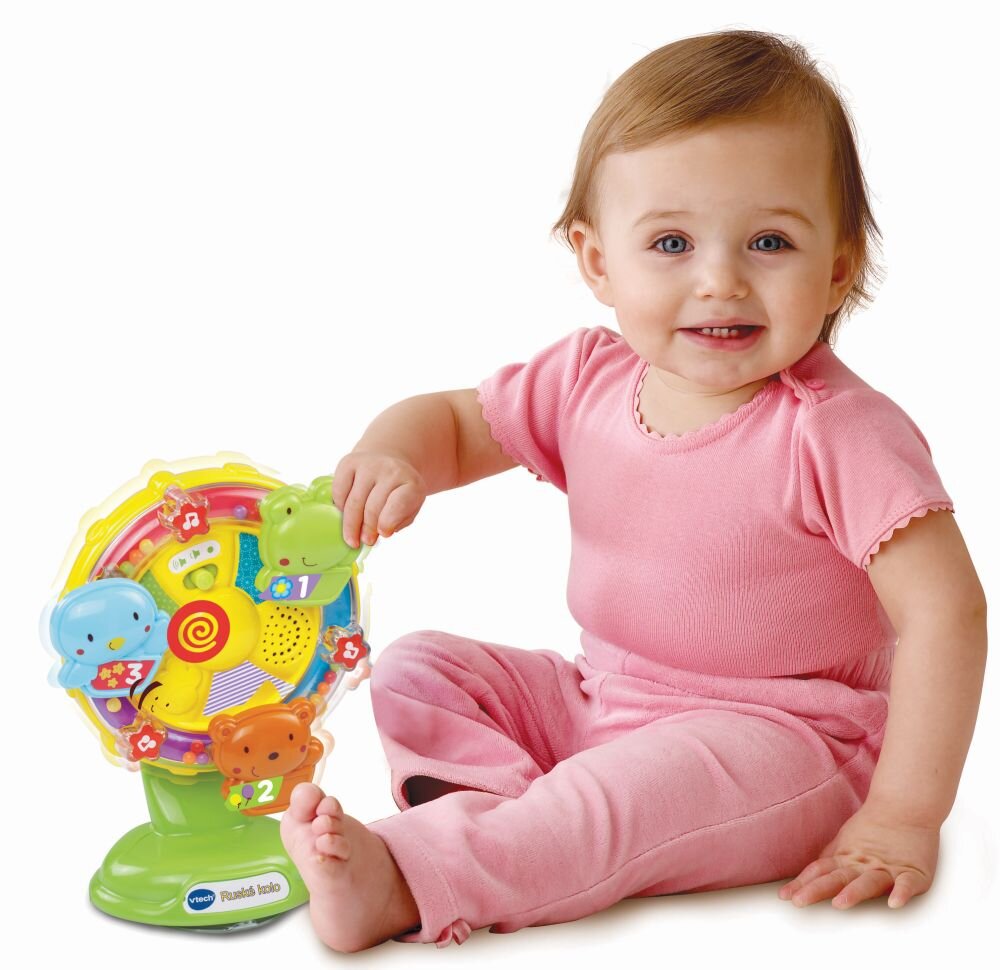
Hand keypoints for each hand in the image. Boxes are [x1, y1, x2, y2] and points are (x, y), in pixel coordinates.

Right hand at [332, 450, 427, 547]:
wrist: (390, 461)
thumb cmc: (399, 493)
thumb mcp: (410, 508)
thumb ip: (399, 521)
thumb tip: (380, 531)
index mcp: (411, 483)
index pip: (399, 504)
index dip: (389, 522)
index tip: (383, 534)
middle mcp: (391, 470)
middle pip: (373, 507)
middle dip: (367, 530)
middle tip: (365, 541)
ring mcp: (369, 464)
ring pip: (354, 502)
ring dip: (351, 525)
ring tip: (352, 539)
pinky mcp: (349, 462)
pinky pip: (339, 491)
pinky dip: (340, 507)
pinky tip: (346, 513)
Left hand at [778, 802, 938, 909]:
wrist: (906, 806)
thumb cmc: (874, 828)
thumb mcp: (845, 843)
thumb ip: (829, 861)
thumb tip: (805, 876)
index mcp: (847, 859)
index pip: (821, 872)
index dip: (802, 883)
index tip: (784, 896)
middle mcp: (864, 865)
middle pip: (838, 878)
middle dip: (817, 890)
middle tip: (799, 901)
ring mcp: (888, 868)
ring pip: (869, 882)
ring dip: (854, 892)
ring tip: (840, 903)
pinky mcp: (913, 872)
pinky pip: (907, 884)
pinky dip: (902, 893)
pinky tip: (894, 903)